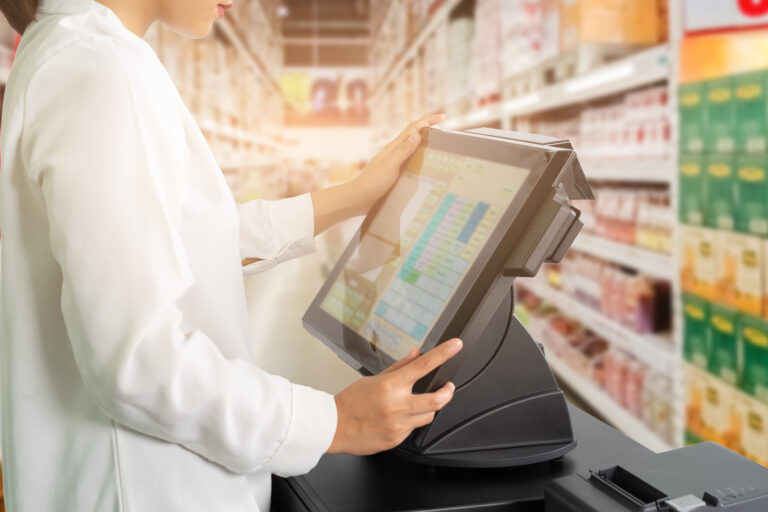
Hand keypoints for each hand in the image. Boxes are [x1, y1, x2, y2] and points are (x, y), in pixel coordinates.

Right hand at [327, 338, 461, 455]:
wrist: (333, 427)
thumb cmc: (351, 402)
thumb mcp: (374, 378)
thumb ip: (400, 367)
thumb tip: (416, 354)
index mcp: (391, 385)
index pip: (424, 365)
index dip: (444, 354)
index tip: (455, 345)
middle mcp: (397, 405)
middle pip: (437, 399)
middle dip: (447, 392)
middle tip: (448, 387)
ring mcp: (398, 424)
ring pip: (429, 416)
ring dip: (428, 409)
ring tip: (417, 405)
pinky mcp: (396, 439)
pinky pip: (413, 430)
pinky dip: (410, 422)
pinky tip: (398, 419)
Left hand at [352, 113, 445, 212]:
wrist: (358, 199)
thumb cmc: (372, 182)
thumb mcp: (390, 165)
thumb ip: (403, 150)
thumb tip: (417, 134)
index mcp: (394, 147)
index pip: (413, 129)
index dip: (428, 121)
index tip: (443, 117)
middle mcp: (394, 153)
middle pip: (414, 136)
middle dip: (428, 130)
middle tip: (443, 130)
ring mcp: (394, 163)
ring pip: (412, 150)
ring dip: (425, 145)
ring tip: (438, 147)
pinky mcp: (394, 174)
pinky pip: (410, 163)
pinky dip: (419, 160)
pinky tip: (425, 167)